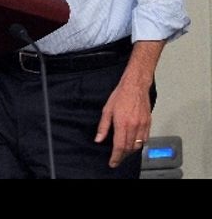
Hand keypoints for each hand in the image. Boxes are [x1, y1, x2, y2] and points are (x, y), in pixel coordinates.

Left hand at [94, 40, 162, 168]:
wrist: (135, 86)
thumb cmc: (120, 95)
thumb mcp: (107, 110)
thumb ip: (103, 126)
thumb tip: (99, 139)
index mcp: (122, 124)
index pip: (120, 146)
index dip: (116, 157)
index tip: (113, 163)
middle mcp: (134, 127)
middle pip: (129, 148)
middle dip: (123, 156)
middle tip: (117, 158)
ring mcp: (143, 125)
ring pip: (138, 145)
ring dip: (131, 151)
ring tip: (124, 152)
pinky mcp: (148, 123)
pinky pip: (145, 139)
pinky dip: (139, 144)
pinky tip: (134, 143)